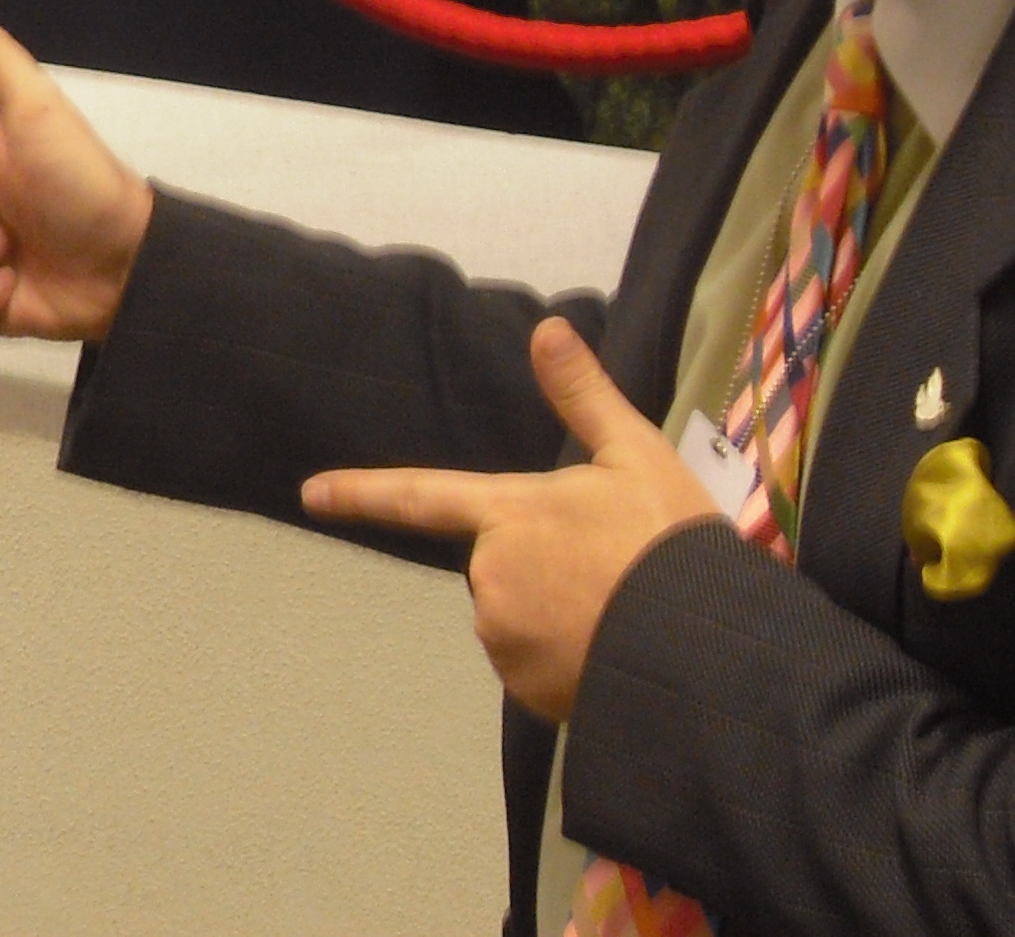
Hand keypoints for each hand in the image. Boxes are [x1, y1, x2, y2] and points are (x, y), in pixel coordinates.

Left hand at [301, 319, 716, 721]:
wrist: (703, 645)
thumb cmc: (669, 542)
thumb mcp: (636, 456)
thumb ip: (584, 395)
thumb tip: (547, 327)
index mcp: (508, 512)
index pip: (417, 496)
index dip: (360, 494)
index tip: (311, 493)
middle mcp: (490, 573)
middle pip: (499, 566)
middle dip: (543, 569)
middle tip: (609, 572)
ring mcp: (503, 633)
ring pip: (517, 618)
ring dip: (554, 618)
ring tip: (617, 613)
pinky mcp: (524, 686)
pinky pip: (532, 666)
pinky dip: (562, 661)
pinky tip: (608, 651)